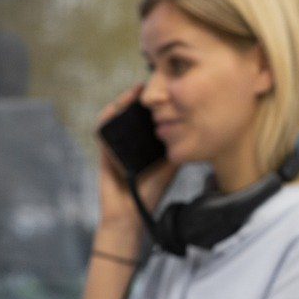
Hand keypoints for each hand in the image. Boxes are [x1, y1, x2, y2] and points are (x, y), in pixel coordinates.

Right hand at [97, 84, 178, 227]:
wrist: (130, 214)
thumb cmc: (151, 192)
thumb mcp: (170, 167)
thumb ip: (178, 149)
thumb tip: (196, 128)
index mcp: (146, 143)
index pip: (148, 117)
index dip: (155, 104)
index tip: (167, 90)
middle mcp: (130, 141)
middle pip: (131, 113)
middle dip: (139, 98)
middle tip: (150, 84)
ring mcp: (116, 145)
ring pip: (116, 117)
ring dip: (123, 102)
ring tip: (135, 92)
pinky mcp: (104, 151)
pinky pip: (102, 130)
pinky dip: (107, 118)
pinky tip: (115, 109)